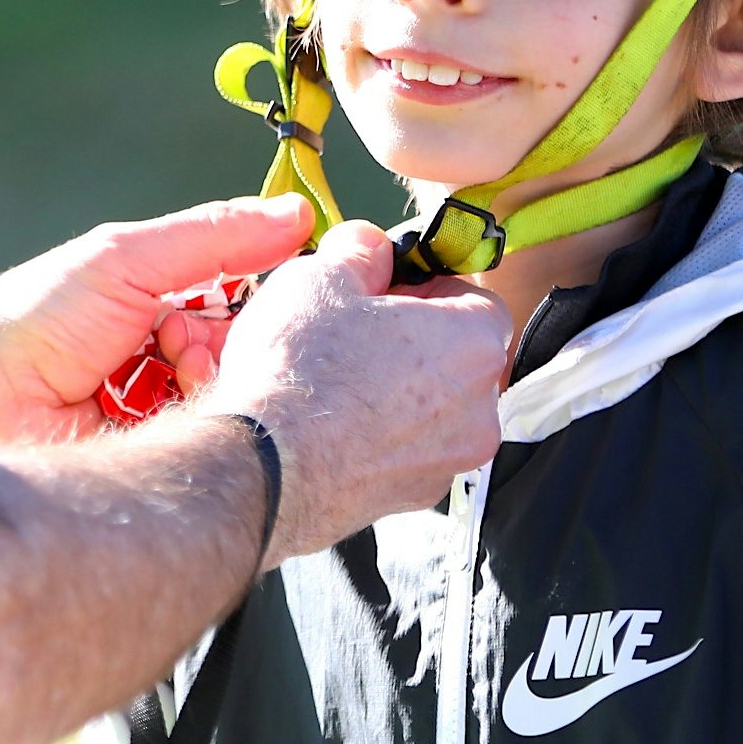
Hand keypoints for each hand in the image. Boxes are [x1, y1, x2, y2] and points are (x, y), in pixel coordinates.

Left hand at [0, 196, 314, 448]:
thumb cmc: (39, 318)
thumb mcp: (127, 260)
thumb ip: (213, 236)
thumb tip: (297, 212)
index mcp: (168, 309)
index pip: (248, 305)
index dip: (262, 302)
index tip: (262, 295)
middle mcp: (173, 365)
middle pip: (246, 357)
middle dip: (222, 349)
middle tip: (175, 346)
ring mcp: (167, 416)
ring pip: (233, 403)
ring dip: (202, 387)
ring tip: (156, 378)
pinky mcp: (158, 463)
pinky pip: (208, 449)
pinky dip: (191, 427)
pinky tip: (157, 418)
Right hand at [191, 221, 510, 562]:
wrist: (262, 468)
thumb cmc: (299, 366)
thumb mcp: (321, 276)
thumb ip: (361, 250)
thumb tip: (371, 246)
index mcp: (474, 343)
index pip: (477, 299)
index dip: (428, 287)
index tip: (385, 289)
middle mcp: (480, 409)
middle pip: (458, 356)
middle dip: (414, 339)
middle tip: (354, 329)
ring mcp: (450, 460)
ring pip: (434, 407)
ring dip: (398, 389)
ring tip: (337, 379)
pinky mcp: (415, 496)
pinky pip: (409, 448)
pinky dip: (382, 433)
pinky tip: (332, 423)